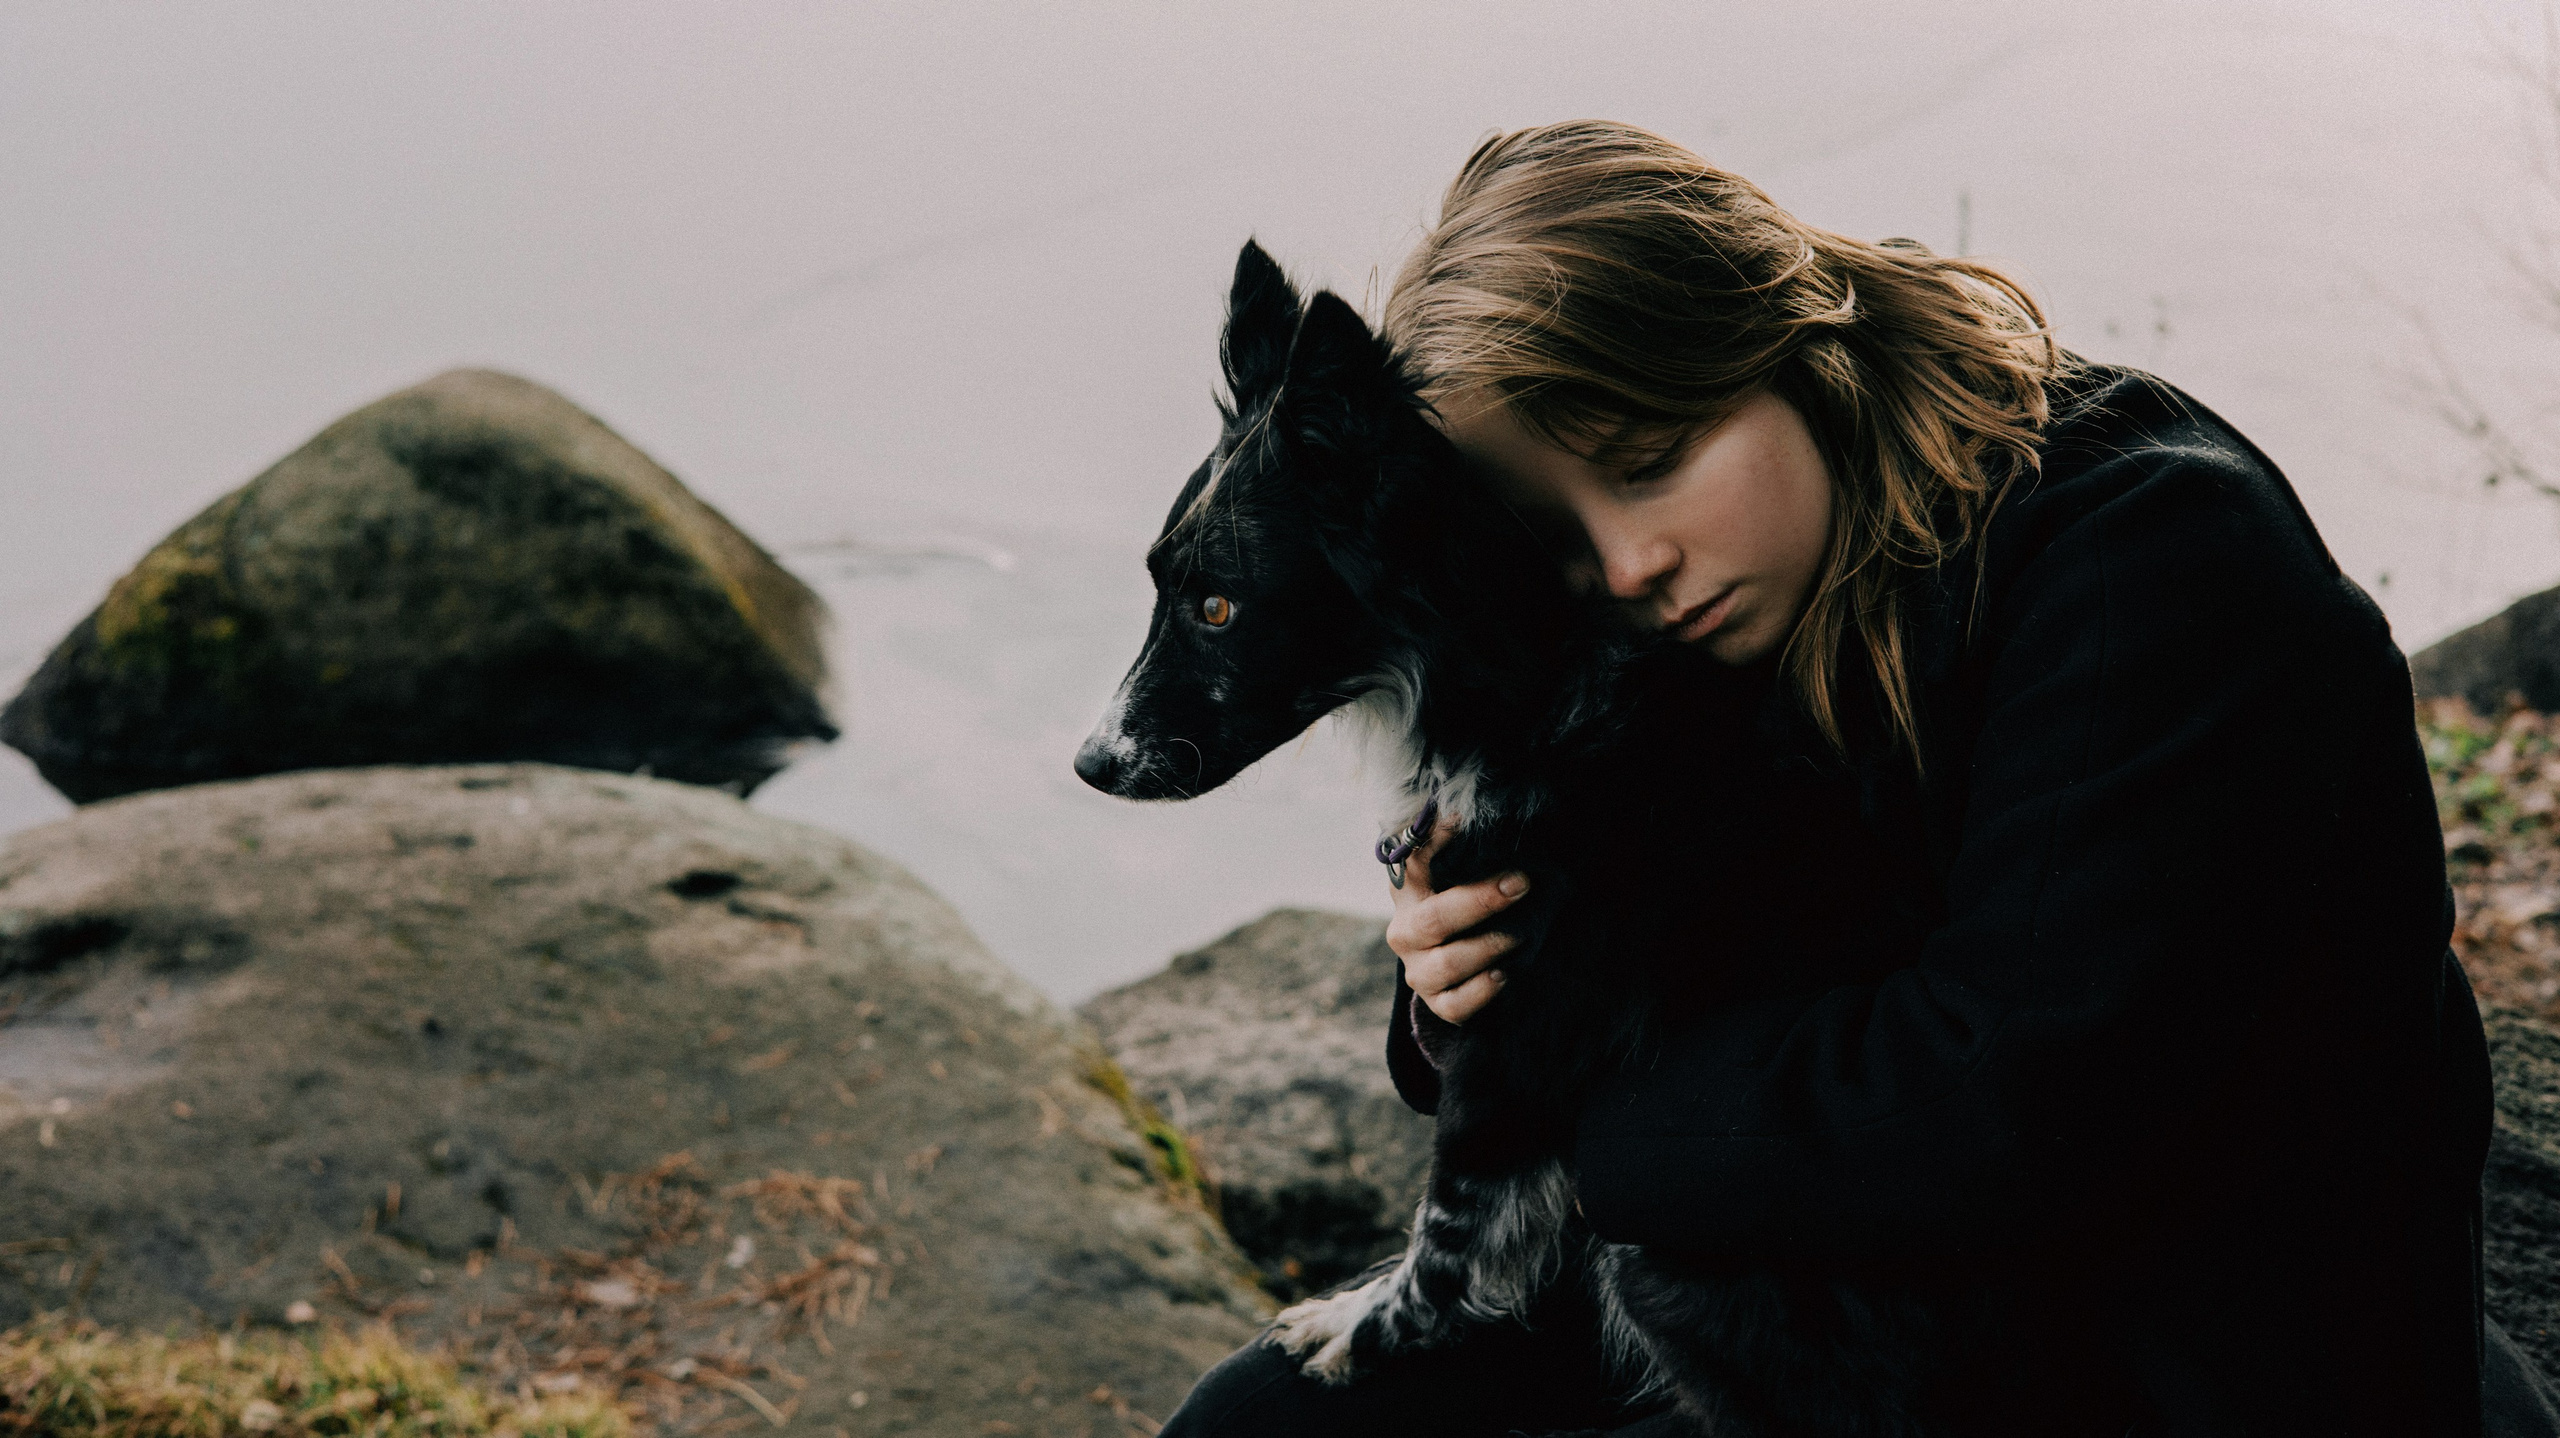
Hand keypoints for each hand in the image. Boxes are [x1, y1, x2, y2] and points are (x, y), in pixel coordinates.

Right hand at [1384, 813, 1529, 1024]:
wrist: (1481, 958)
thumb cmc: (1481, 901)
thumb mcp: (1478, 868)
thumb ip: (1480, 845)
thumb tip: (1482, 810)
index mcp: (1409, 889)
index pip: (1414, 860)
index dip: (1436, 838)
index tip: (1463, 815)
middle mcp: (1405, 930)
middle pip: (1433, 920)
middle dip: (1481, 901)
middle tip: (1523, 882)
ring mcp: (1419, 970)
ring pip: (1447, 964)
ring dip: (1491, 945)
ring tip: (1524, 933)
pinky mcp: (1439, 1002)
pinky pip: (1456, 1004)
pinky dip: (1483, 990)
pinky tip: (1505, 973)